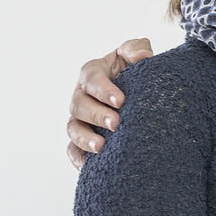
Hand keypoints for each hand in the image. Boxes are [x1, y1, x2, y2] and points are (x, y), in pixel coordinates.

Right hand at [65, 38, 152, 166]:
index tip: (121, 101)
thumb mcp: (135, 54)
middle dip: (96, 115)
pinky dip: (78, 158)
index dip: (103, 89)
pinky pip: (73, 151)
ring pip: (72, 129)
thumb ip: (137, 49)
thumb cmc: (133, 71)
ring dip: (84, 138)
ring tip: (101, 147)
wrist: (139, 94)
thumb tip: (142, 56)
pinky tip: (89, 166)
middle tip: (116, 123)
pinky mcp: (82, 139)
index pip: (92, 78)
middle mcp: (81, 96)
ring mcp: (79, 119)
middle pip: (79, 105)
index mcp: (92, 74)